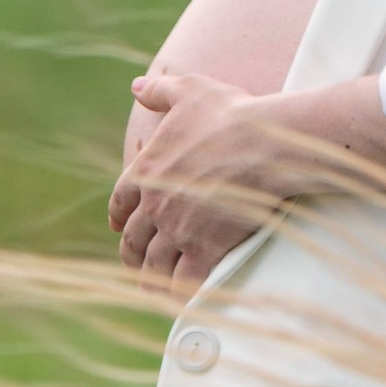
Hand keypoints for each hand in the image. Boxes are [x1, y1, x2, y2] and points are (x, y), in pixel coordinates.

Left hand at [110, 68, 271, 288]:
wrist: (267, 144)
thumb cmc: (230, 114)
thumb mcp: (189, 91)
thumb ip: (159, 90)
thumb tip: (136, 86)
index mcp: (146, 172)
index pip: (119, 204)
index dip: (119, 218)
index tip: (120, 227)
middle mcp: (156, 206)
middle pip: (134, 242)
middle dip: (133, 254)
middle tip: (137, 262)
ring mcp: (179, 231)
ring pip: (155, 266)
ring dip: (152, 278)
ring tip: (155, 287)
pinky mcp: (206, 250)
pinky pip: (185, 283)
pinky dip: (180, 294)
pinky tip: (181, 300)